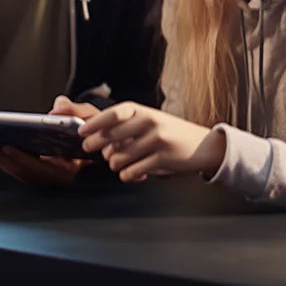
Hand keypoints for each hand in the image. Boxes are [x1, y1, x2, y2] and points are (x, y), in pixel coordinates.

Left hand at [0, 97, 97, 186]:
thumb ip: (76, 111)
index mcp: (70, 168)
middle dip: (4, 156)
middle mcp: (55, 177)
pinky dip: (4, 157)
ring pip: (18, 171)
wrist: (98, 139)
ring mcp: (45, 177)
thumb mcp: (91, 116)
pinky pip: (18, 168)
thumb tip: (59, 106)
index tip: (8, 146)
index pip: (45, 168)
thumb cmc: (94, 130)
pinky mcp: (37, 172)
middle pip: (25, 171)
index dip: (25, 159)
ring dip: (0, 157)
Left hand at [79, 102, 225, 182]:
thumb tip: (96, 138)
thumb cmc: (170, 133)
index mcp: (143, 110)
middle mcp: (150, 121)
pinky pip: (134, 171)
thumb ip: (125, 127)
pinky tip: (130, 173)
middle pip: (112, 135)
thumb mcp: (149, 122)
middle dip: (97, 145)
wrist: (203, 145)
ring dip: (114, 164)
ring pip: (120, 156)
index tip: (81, 132)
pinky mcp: (163, 158)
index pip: (114, 113)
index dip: (95, 123)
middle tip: (91, 150)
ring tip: (118, 164)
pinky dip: (127, 175)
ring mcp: (157, 140)